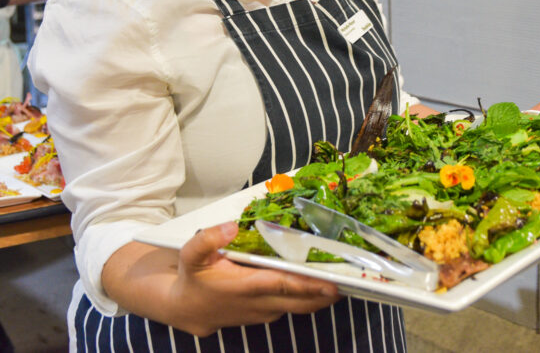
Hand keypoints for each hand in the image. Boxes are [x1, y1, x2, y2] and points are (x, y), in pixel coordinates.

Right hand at [168, 222, 339, 336]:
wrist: (187, 309)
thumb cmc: (193, 277)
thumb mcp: (191, 253)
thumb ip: (209, 238)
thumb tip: (232, 226)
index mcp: (243, 287)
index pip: (281, 286)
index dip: (307, 285)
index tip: (330, 282)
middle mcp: (258, 303)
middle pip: (300, 301)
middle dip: (326, 293)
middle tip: (352, 281)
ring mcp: (264, 312)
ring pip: (299, 307)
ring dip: (321, 296)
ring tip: (345, 279)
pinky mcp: (266, 314)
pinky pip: (292, 306)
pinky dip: (308, 297)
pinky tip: (322, 283)